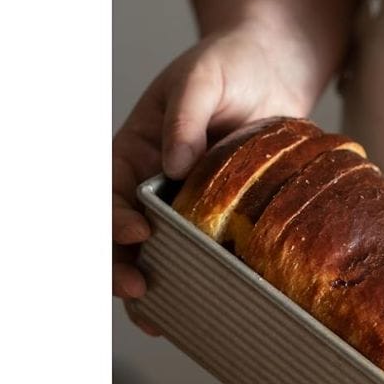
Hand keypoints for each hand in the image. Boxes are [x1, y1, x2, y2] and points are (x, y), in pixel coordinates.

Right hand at [112, 24, 318, 333]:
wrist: (274, 71)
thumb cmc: (230, 65)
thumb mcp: (204, 76)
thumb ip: (186, 113)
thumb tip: (175, 163)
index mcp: (134, 151)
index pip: (109, 190)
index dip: (112, 216)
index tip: (136, 230)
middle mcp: (150, 185)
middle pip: (119, 235)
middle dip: (119, 265)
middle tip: (137, 290)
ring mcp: (181, 208)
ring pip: (151, 255)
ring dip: (147, 288)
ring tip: (156, 319)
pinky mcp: (213, 222)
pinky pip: (195, 257)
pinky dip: (189, 285)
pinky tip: (191, 312)